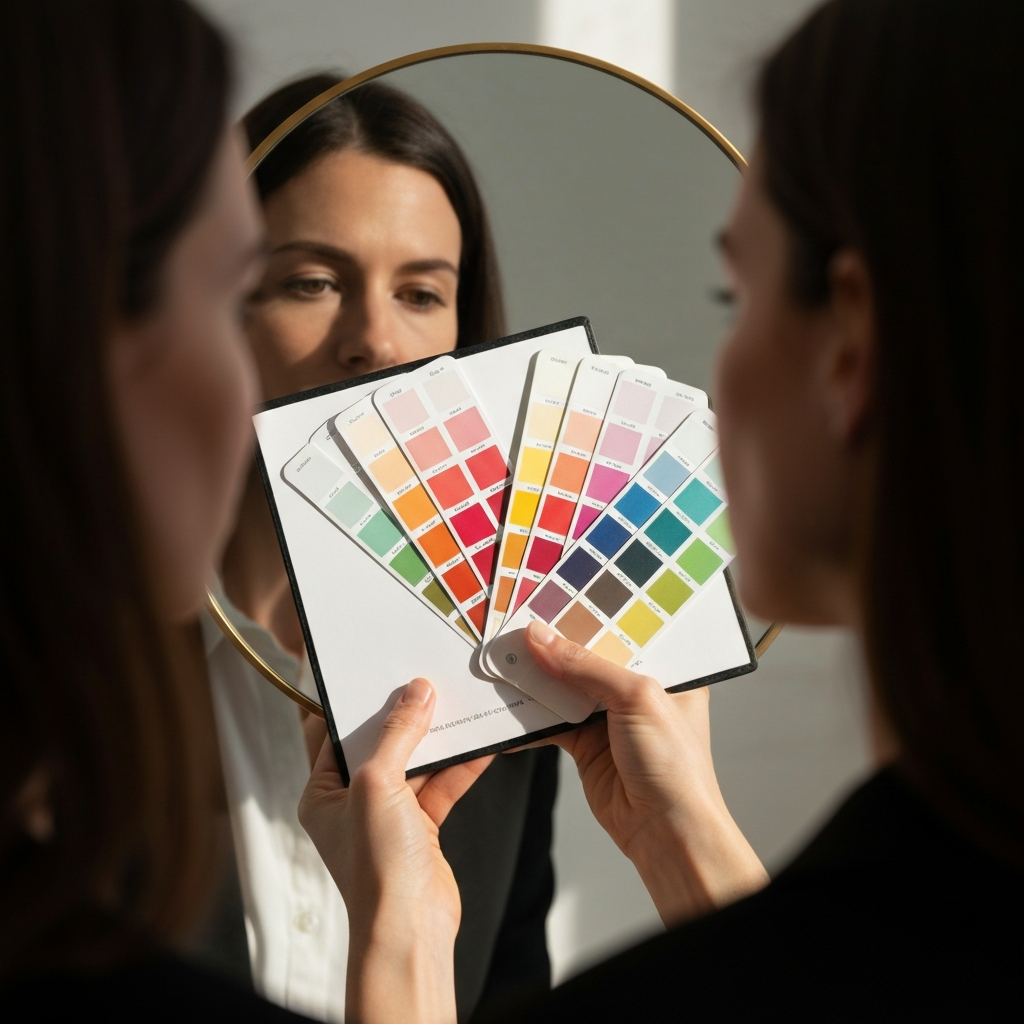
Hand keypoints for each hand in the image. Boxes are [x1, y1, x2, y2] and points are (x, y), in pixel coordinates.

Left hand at [299, 678, 491, 1023]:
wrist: (411, 928)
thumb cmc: (377, 869)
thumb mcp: (378, 785)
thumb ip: (398, 733)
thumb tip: (415, 692)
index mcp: (324, 793)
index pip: (333, 733)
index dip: (353, 702)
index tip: (373, 670)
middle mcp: (353, 802)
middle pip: (380, 744)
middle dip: (404, 715)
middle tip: (424, 679)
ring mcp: (388, 816)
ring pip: (415, 763)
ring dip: (437, 738)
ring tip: (457, 703)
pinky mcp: (422, 829)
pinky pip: (441, 786)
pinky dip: (460, 766)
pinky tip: (481, 744)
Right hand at [525, 621, 767, 924]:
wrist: (666, 832)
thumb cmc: (675, 764)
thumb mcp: (635, 698)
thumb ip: (584, 666)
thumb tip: (540, 637)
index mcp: (666, 668)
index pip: (623, 628)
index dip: (590, 611)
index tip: (553, 593)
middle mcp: (638, 689)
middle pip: (588, 656)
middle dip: (555, 643)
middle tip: (518, 619)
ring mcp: (609, 717)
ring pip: (565, 687)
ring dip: (536, 677)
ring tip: (504, 656)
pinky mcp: (586, 744)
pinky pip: (551, 720)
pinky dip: (529, 715)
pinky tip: (507, 703)